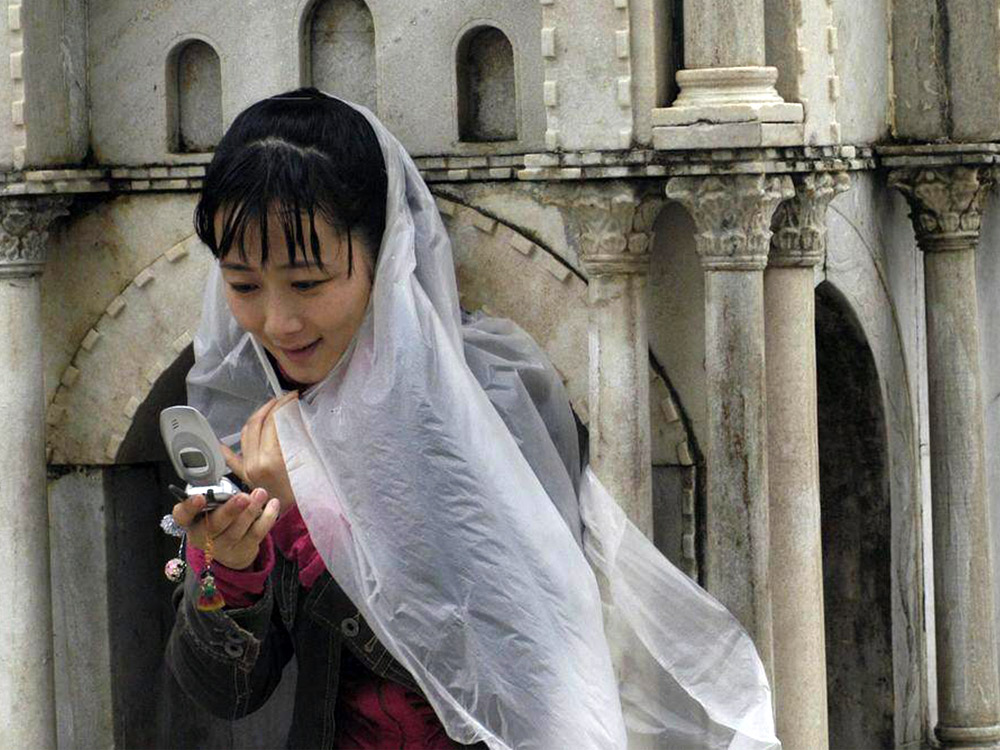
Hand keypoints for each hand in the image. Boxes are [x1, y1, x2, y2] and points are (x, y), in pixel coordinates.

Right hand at [171, 487, 279, 569]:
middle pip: (214, 525)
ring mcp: (223, 546)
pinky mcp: (243, 549)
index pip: (183, 515)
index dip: (189, 507)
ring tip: (260, 494)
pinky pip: (256, 533)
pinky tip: (273, 504)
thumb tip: (225, 459)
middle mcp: (203, 536)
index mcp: (191, 521)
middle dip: (230, 510)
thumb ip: (215, 491)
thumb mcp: (211, 505)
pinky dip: (266, 518)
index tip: (199, 497)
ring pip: (237, 530)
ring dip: (251, 511)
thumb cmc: (219, 517)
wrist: (231, 548)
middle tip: (243, 497)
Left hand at [221, 391, 298, 513]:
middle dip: (269, 407)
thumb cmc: (306, 494)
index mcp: (270, 459)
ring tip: (269, 409)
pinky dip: (226, 447)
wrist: (296, 520)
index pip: (272, 422)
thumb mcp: (309, 465)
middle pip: (257, 423)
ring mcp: (247, 469)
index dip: (283, 405)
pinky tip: (221, 439)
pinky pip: (231, 458)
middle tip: (283, 399)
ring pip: (245, 434)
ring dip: (256, 417)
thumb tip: (298, 416)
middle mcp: (254, 462)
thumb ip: (300, 440)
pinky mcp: (244, 476)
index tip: (292, 397)